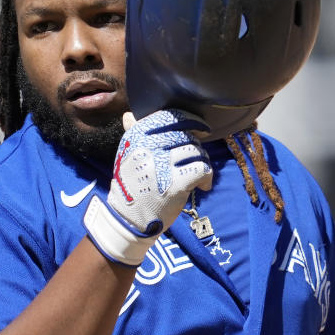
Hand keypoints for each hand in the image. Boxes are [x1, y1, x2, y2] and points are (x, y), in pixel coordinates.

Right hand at [83, 109, 212, 265]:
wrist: (128, 220)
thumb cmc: (132, 185)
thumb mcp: (128, 156)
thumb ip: (133, 134)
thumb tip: (129, 114)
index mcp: (136, 136)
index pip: (170, 116)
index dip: (191, 121)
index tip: (201, 129)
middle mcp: (147, 146)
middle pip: (186, 134)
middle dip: (196, 148)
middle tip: (194, 163)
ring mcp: (161, 165)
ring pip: (197, 151)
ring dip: (202, 163)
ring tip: (196, 177)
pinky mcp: (174, 184)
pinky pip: (202, 169)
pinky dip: (207, 178)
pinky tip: (203, 187)